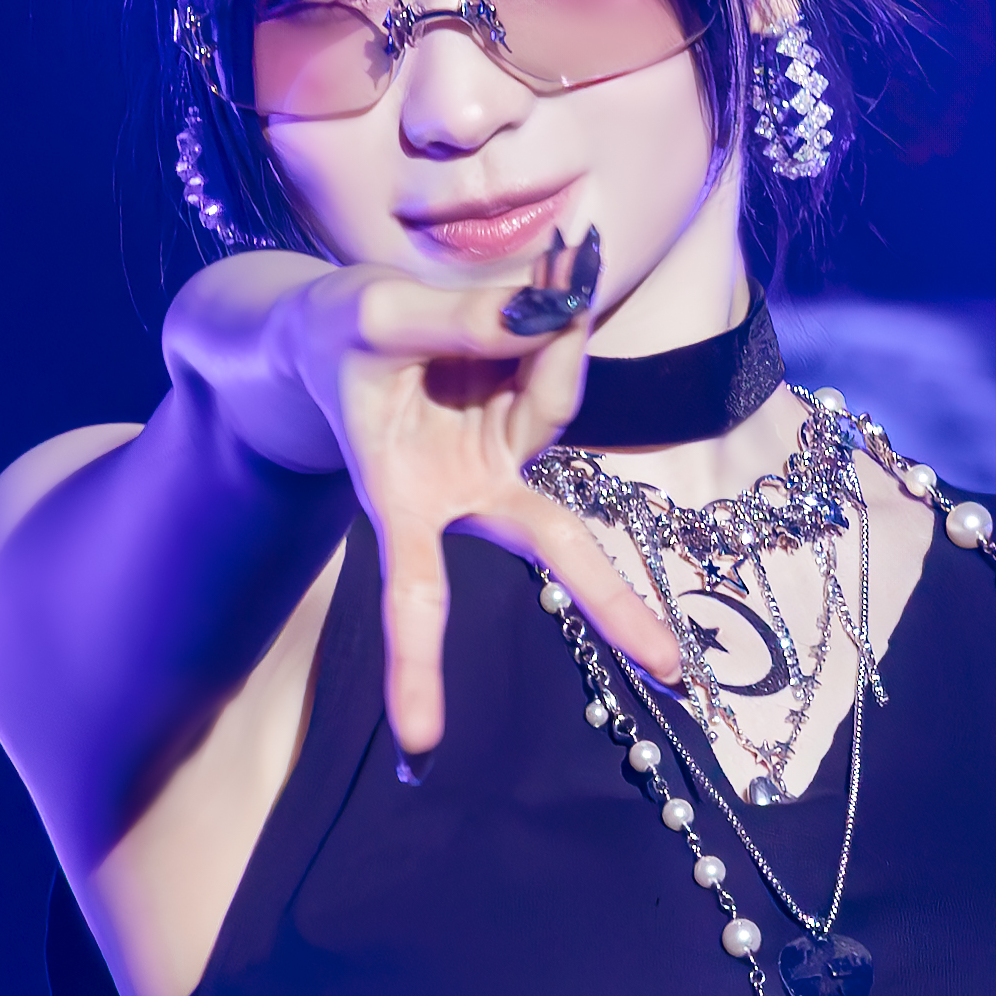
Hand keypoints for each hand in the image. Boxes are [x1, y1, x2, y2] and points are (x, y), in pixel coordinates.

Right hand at [270, 239, 680, 753]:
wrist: (323, 323)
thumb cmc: (333, 334)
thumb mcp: (378, 316)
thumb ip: (464, 319)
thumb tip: (556, 310)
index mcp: (404, 500)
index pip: (416, 596)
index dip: (416, 668)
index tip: (421, 748)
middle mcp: (467, 490)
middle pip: (551, 545)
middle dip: (612, 605)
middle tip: (672, 672)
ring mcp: (503, 450)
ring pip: (557, 394)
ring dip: (560, 328)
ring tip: (570, 247)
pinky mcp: (523, 407)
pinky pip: (558, 357)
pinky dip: (564, 310)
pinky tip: (574, 251)